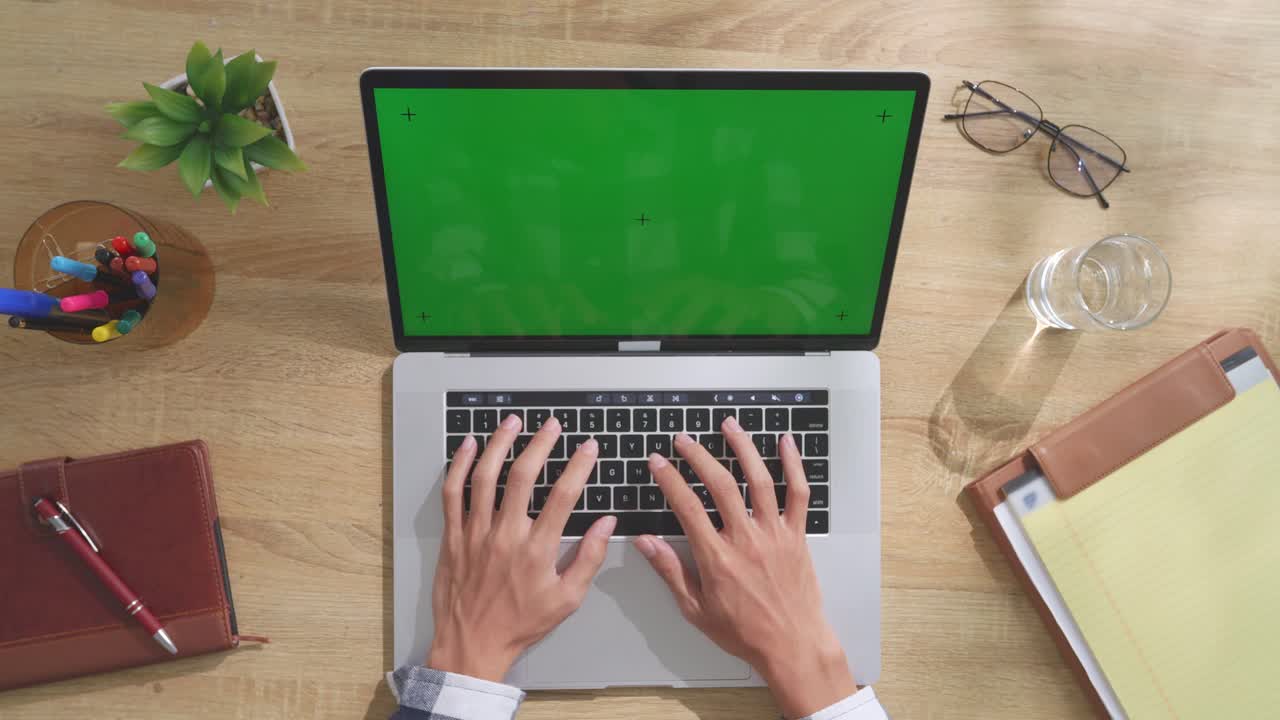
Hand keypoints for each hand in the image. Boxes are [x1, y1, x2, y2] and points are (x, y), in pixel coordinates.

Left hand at [427, 414, 615, 681]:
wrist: (472, 644)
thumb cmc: (520, 624)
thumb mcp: (567, 599)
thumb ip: (589, 558)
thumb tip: (606, 524)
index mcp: (536, 550)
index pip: (563, 496)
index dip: (578, 466)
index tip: (588, 448)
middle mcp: (505, 536)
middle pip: (522, 476)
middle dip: (541, 444)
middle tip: (552, 425)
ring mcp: (475, 534)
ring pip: (485, 477)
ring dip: (500, 444)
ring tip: (513, 423)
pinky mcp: (453, 537)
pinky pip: (452, 493)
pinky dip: (459, 466)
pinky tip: (469, 446)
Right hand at [633, 418, 855, 718]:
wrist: (792, 645)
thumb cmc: (745, 632)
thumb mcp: (695, 609)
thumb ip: (670, 571)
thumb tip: (645, 543)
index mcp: (717, 558)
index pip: (686, 507)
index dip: (669, 479)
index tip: (657, 463)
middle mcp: (746, 540)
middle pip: (720, 484)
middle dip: (698, 456)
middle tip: (683, 441)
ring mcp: (774, 534)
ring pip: (758, 480)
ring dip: (742, 448)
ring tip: (728, 426)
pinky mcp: (796, 535)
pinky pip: (798, 494)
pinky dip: (793, 465)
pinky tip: (786, 443)